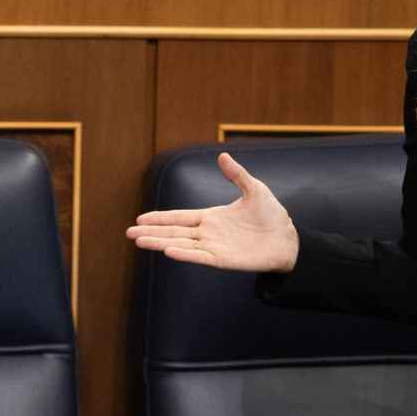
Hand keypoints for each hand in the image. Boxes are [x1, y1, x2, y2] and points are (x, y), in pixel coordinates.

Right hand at [126, 152, 298, 272]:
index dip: (160, 218)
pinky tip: (169, 251)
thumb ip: (237, 175)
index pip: (180, 217)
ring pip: (181, 244)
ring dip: (161, 242)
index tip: (140, 219)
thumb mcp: (254, 189)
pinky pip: (200, 257)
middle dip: (152, 232)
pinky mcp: (224, 260)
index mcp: (212, 217)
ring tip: (140, 241)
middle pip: (174, 232)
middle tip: (129, 233)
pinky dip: (185, 254)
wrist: (287, 238)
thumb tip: (222, 155)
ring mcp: (215, 247)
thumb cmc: (271, 215)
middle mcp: (209, 233)